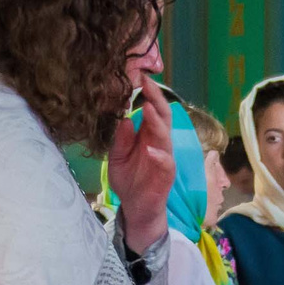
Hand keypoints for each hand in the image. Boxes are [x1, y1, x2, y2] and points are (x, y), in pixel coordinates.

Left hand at [107, 72, 174, 254]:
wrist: (135, 208)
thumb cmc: (129, 180)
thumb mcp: (117, 156)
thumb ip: (120, 138)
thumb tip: (123, 118)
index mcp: (148, 135)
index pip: (152, 110)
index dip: (149, 94)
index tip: (140, 76)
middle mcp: (159, 143)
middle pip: (163, 117)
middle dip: (156, 99)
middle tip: (147, 83)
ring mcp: (164, 159)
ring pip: (166, 136)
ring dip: (157, 122)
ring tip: (147, 108)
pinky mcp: (165, 177)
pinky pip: (166, 163)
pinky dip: (160, 156)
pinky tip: (151, 149)